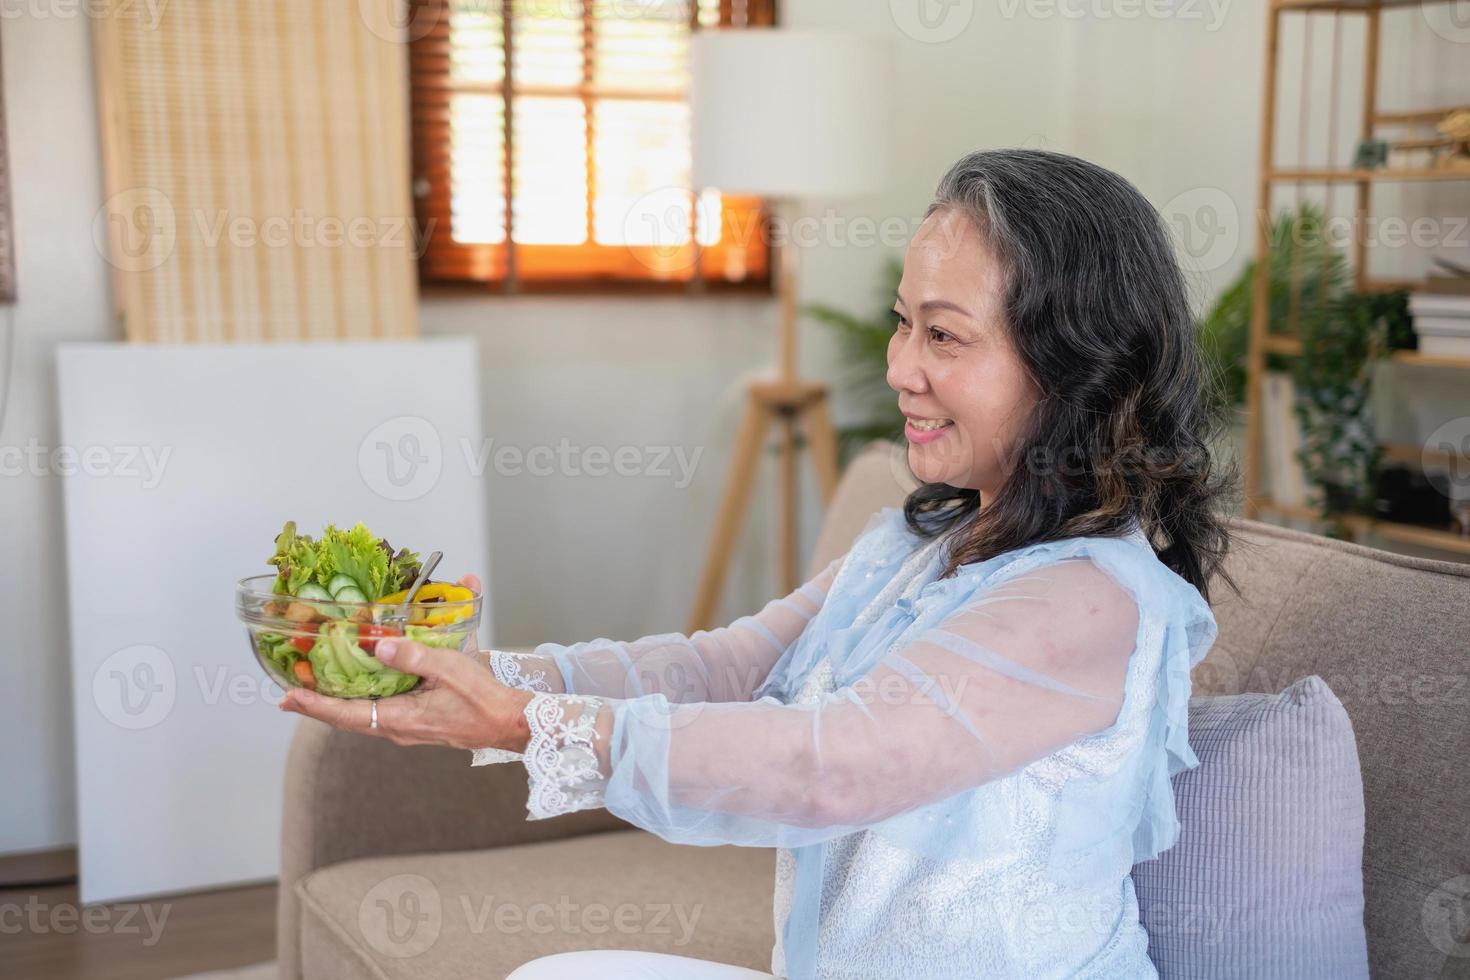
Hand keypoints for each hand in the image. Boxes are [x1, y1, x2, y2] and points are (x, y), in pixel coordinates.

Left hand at [279, 596, 533, 753]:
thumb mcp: (451, 670)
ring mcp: (409, 725)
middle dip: (320, 701)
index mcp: (400, 719)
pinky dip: (370, 691)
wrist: (511, 722)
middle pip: (349, 715)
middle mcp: (398, 726)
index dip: (314, 706)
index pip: (346, 715)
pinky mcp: (421, 719)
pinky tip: (371, 673)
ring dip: (343, 696)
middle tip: (293, 687)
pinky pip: (385, 705)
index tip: (287, 697)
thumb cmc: (485, 701)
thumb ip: (414, 657)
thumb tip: (380, 647)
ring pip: (366, 710)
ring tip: (322, 679)